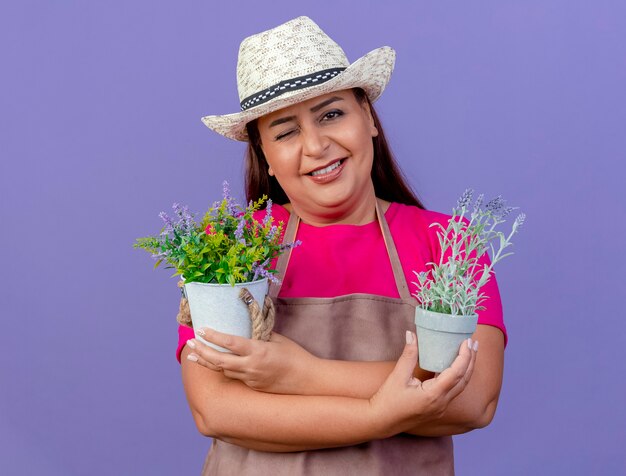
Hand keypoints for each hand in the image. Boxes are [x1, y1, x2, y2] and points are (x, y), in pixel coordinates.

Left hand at [186, 328, 316, 394]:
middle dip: (202, 351)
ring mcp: (251, 378)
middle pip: (219, 360)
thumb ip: (260, 334)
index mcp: (258, 351)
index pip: (230, 343)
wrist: (306, 380)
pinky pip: (235, 376)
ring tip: (194, 354)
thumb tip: (248, 326)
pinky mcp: (253, 386)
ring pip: (223, 370)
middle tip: (190, 343)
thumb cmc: (295, 356)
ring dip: (208, 362)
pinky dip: (223, 369)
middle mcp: (251, 366)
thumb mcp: (278, 339)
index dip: (213, 336)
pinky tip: (216, 363)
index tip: (201, 329)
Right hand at [369, 331, 477, 436]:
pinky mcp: (437, 408)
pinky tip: (454, 367)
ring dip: (467, 369)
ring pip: (461, 386)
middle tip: (474, 342)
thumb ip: (408, 355)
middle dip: (471, 360)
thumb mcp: (398, 376)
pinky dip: (458, 376)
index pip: (456, 373)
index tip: (467, 341)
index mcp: (434, 395)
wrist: (381, 421)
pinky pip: (453, 391)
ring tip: (469, 352)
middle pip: (464, 380)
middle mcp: (441, 403)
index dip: (464, 356)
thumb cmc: (388, 401)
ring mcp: (440, 407)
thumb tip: (412, 334)